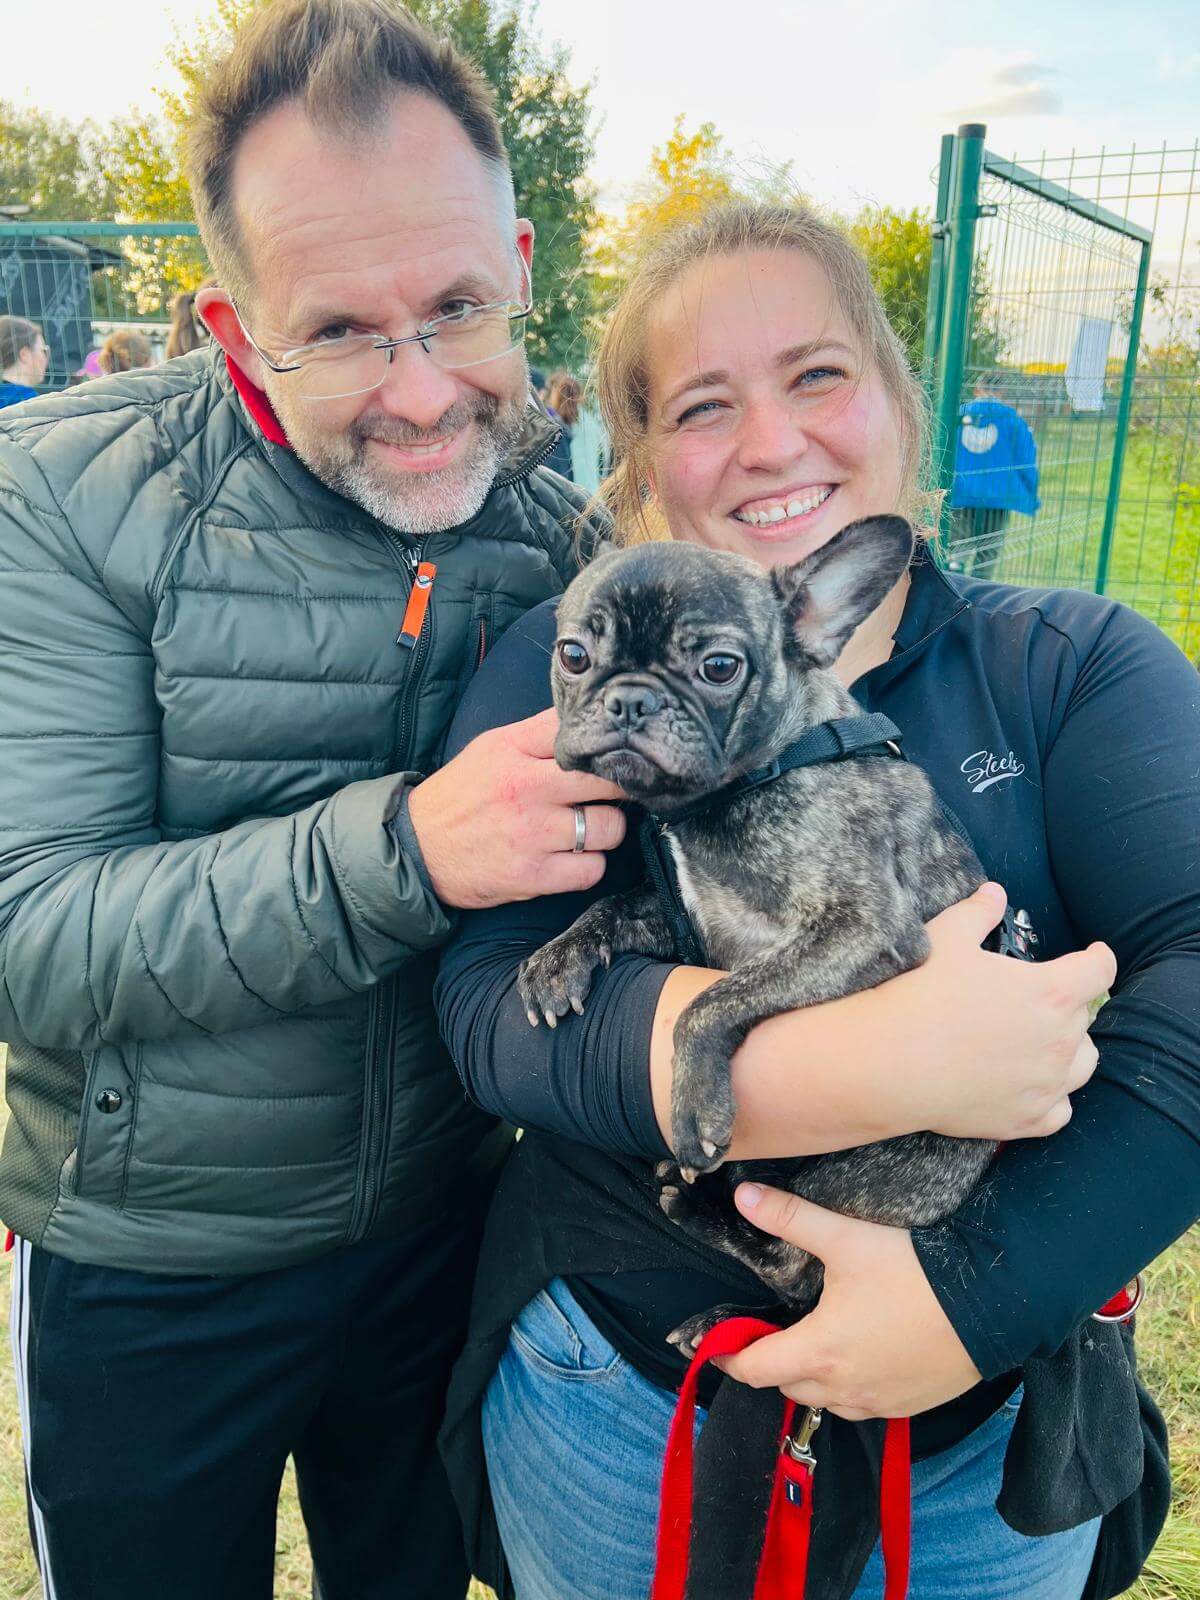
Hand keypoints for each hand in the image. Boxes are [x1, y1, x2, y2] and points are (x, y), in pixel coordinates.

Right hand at [407, 708, 626, 908]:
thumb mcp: (491, 747)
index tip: (617, 751)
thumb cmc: (461, 796)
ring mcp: (532, 834)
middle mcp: (526, 789)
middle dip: (620, 786)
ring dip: (608, 830)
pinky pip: (592, 870)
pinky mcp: (533, 875)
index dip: (607, 742)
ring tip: (591, 827)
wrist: (416, 849)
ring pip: (610, 828)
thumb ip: (538, 733)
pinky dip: (590, 866)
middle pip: (608, 780)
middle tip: (615, 792)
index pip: (579, 733)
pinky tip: (575, 857)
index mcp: (515, 750)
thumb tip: (585, 717)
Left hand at [717, 1183, 981, 1419]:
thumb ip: (790, 1217)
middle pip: (787, 1386)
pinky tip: (860, 1356)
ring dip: (812, 1379)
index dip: (728, 1356)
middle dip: (772, 1363)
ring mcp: (880, 1402)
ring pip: (826, 1401)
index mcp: (819, 1351)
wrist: (994, 1302)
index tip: (714, 1345)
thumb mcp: (845, 1238)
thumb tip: (744, 1197)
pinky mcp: (912, 1405)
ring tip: (815, 1342)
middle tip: (771, 1331)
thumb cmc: (914, 1270)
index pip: (755, 1369)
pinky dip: (850, 1388)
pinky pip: (865, 1406)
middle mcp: (845, 1388)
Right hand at [883, 883, 1114, 1141]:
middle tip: (1030, 998)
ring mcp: (1047, 1084)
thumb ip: (978, 912)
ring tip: (1043, 1042)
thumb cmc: (920, 994)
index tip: (1092, 955)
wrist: (889, 1062)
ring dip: (1070, 1049)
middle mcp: (1061, 1040)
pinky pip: (1060, 1110)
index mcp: (1051, 990)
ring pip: (1083, 1064)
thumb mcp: (947, 937)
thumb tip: (994, 893)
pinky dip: (1053, 1097)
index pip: (1099, 969)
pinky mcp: (1027, 1119)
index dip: (1097, 958)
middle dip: (1066, 1004)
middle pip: (1084, 1017)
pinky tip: (1032, 1087)